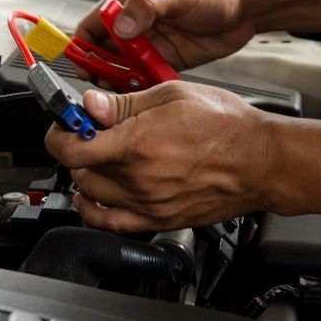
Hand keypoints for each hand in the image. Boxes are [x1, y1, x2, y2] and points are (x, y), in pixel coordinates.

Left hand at [44, 82, 276, 232]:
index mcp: (137, 143)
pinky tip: (92, 197)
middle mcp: (138, 178)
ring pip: (91, 194)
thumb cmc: (226, 125)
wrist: (261, 161)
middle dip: (76, 148)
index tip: (63, 125)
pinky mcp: (159, 220)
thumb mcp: (172, 96)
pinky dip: (93, 211)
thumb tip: (90, 105)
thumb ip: (124, 104)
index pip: (72, 147)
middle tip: (88, 134)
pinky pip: (110, 224)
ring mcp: (148, 203)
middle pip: (79, 169)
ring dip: (85, 175)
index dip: (58, 134)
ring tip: (98, 158)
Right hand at [73, 0, 254, 81]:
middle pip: (102, 51)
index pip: (92, 26)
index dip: (82, 46)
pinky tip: (145, 93)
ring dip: (119, 81)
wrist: (246, 8)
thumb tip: (121, 26)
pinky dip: (141, 87)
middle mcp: (135, 25)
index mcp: (128, 2)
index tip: (82, 64)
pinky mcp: (164, 61)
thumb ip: (145, 6)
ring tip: (124, 91)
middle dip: (99, 69)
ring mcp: (148, 44)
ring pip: (121, 68)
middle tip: (103, 84)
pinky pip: (143, 78)